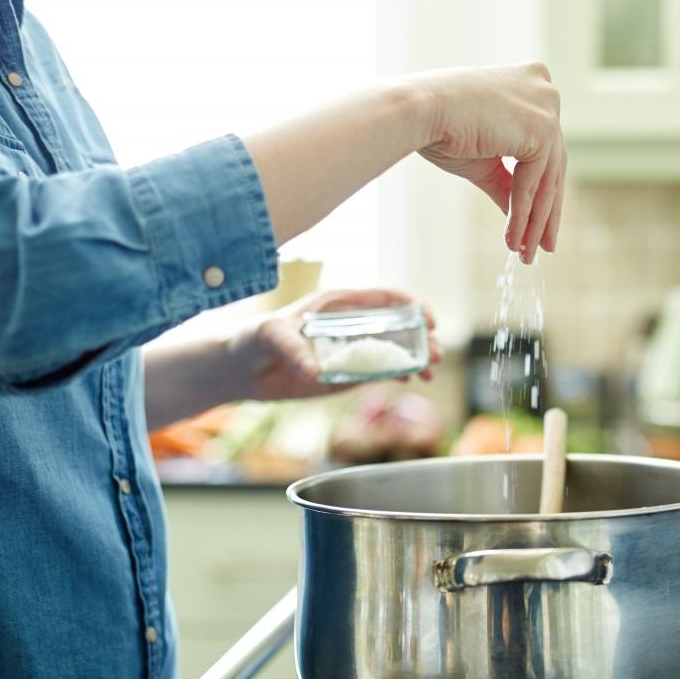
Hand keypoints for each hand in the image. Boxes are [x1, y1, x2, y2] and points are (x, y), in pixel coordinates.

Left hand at [224, 289, 441, 401]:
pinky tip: (413, 381)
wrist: (243, 370)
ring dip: (417, 358)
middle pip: (399, 325)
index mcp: (339, 304)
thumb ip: (291, 348)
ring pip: (396, 349)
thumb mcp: (268, 335)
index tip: (428, 320)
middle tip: (436, 355)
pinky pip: (383, 370)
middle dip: (423, 337)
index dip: (412, 305)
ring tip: (430, 373)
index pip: (385, 298)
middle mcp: (352, 324)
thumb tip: (314, 371)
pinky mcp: (349, 372)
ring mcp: (353, 348)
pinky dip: (402, 373)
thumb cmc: (253, 340)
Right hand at [414, 62, 565, 263]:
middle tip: (541, 247)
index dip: (541, 190)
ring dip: (535, 221)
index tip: (537, 225)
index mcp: (531, 83)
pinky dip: (524, 214)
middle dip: (545, 212)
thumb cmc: (439, 128)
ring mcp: (547, 106)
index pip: (544, 148)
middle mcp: (545, 89)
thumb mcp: (484, 160)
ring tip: (525, 253)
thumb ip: (508, 184)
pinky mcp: (542, 127)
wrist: (418, 111)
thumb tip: (523, 219)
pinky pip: (534, 183)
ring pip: (547, 179)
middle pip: (552, 165)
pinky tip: (514, 239)